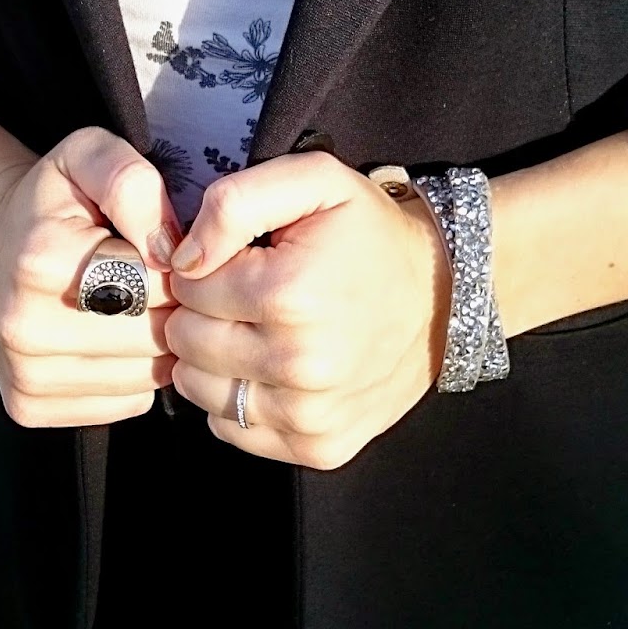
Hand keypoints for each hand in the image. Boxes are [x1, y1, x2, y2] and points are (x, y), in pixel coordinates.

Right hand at [0, 126, 182, 427]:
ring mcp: (23, 377)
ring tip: (131, 308)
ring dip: (157, 345)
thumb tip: (171, 255)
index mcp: (41, 263)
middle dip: (170, 307)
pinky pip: (128, 403)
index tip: (159, 249)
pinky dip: (134, 375)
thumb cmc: (54, 197)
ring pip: (148, 378)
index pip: (157, 284)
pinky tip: (113, 340)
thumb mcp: (90, 154)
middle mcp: (24, 329)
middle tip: (151, 280)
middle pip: (155, 337)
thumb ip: (135, 183)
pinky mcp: (28, 408)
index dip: (175, 265)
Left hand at [164, 151, 450, 469]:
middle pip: (186, 342)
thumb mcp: (314, 181)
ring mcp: (309, 415)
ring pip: (198, 389)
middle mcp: (299, 365)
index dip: (204, 269)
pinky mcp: (318, 447)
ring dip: (214, 360)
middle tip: (246, 297)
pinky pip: (232, 429)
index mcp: (289, 296)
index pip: (187, 288)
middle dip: (203, 314)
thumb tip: (183, 258)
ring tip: (257, 332)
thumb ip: (235, 202)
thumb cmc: (371, 234)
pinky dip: (239, 400)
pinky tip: (273, 369)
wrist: (443, 295)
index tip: (241, 262)